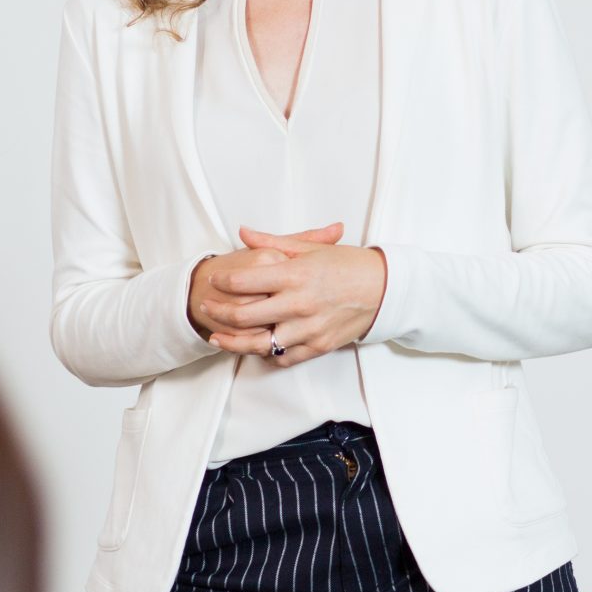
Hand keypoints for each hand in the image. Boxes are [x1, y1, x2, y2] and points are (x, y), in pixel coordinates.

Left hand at [206, 224, 388, 365]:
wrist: (383, 289)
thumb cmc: (347, 265)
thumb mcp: (310, 248)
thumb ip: (272, 242)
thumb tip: (243, 233)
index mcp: (295, 275)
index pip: (244, 281)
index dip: (221, 282)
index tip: (214, 280)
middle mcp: (298, 304)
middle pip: (243, 316)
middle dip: (218, 312)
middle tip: (207, 306)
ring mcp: (308, 328)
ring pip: (259, 344)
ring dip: (233, 342)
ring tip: (217, 337)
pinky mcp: (317, 346)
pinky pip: (283, 358)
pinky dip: (265, 356)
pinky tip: (252, 349)